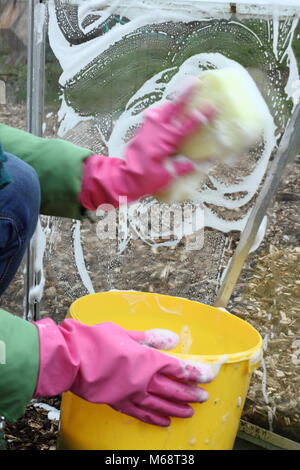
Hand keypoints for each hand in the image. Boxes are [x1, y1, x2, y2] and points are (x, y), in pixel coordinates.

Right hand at [34, 319, 216, 425]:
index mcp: (147, 359)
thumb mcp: (126, 333)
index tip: (207, 376)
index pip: (177, 368)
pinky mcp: (118, 403)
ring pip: (160, 403)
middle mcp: (143, 380)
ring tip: (189, 412)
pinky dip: (153, 417)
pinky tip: (163, 421)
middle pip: (172, 388)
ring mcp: (131, 394)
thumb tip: (172, 340)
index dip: (194, 373)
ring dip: (176, 407)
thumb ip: (150, 338)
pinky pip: (140, 413)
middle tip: (203, 397)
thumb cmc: (97, 340)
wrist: (72, 358)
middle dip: (189, 393)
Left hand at [79, 83, 216, 209]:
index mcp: (166, 141)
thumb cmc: (147, 178)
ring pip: (162, 109)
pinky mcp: (142, 130)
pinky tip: (166, 111)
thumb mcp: (168, 175)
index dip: (201, 116)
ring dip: (173, 102)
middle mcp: (157, 130)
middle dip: (184, 93)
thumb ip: (186, 166)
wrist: (124, 177)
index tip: (213, 106)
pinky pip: (155, 116)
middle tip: (194, 80)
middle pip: (173, 108)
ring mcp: (148, 128)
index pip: (187, 126)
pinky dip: (162, 111)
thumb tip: (206, 162)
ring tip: (182, 91)